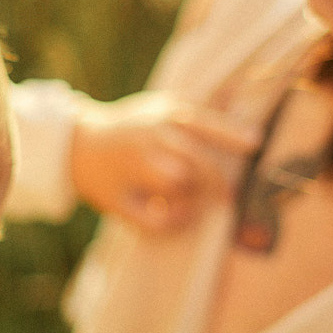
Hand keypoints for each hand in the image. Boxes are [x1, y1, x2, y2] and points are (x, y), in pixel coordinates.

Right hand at [70, 91, 259, 233]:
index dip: (231, 133)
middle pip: (194, 160)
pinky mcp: (116, 200)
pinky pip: (154, 219)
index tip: (257, 143)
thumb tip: (247, 119)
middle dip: (217, 180)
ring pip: (176, 186)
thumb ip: (199, 115)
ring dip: (192, 196)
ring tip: (195, 200)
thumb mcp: (160, 110)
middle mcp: (147, 139)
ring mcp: (130, 169)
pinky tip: (180, 216)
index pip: (202, 122)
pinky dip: (173, 222)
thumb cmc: (133, 129)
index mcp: (162, 116)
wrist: (76, 146)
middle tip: (230, 194)